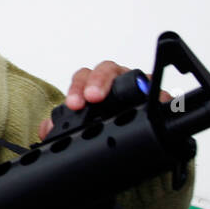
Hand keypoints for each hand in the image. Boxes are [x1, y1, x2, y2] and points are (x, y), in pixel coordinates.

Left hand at [38, 61, 172, 140]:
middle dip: (99, 81)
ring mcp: (137, 87)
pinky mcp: (158, 97)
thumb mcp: (79, 125)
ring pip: (136, 75)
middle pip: (108, 69)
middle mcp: (116, 81)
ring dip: (131, 83)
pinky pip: (162, 93)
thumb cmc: (101, 122)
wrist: (126, 139)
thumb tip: (47, 130)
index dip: (77, 87)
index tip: (74, 103)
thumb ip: (61, 126)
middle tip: (92, 98)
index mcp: (94, 85)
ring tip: (127, 100)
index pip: (84, 77)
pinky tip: (161, 103)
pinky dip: (162, 96)